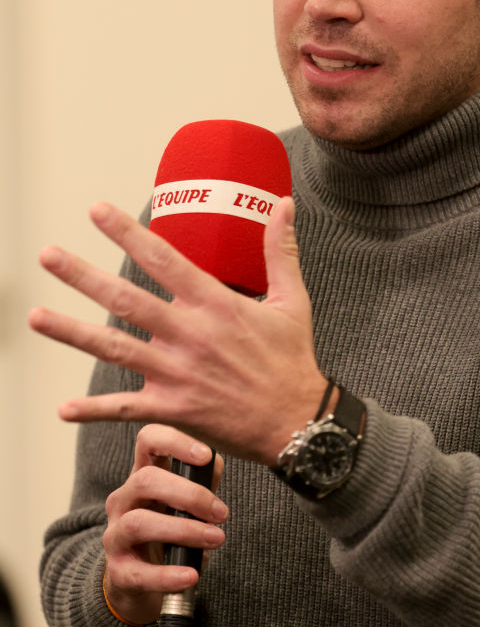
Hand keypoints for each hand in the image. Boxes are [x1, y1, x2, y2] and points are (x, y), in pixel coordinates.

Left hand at [28, 196, 327, 464]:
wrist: (297, 423)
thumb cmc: (292, 360)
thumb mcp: (292, 300)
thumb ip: (281, 251)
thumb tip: (284, 204)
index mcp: (215, 304)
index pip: (163, 259)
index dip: (127, 233)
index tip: (97, 212)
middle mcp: (190, 335)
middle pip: (126, 299)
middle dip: (83, 276)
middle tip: (47, 255)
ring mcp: (177, 374)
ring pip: (114, 349)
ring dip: (72, 332)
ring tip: (34, 317)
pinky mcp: (173, 409)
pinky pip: (126, 409)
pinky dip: (93, 411)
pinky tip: (62, 410)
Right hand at [102, 424, 226, 626]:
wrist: (140, 582)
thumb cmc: (170, 532)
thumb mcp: (186, 503)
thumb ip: (201, 481)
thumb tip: (215, 463)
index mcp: (143, 475)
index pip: (148, 440)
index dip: (174, 441)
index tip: (205, 456)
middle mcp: (123, 500)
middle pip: (145, 480)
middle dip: (189, 494)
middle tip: (221, 513)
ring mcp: (115, 536)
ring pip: (139, 523)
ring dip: (184, 530)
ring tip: (216, 539)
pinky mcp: (118, 572)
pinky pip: (139, 573)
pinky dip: (168, 575)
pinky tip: (192, 575)